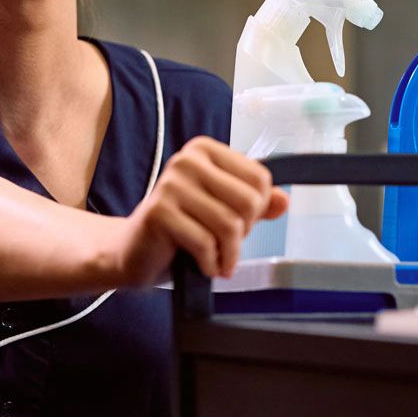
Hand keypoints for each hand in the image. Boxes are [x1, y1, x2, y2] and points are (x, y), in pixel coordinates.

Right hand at [112, 137, 288, 283]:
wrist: (134, 252)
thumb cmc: (182, 229)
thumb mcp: (223, 212)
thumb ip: (255, 204)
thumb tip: (283, 201)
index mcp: (205, 150)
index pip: (259, 179)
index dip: (256, 210)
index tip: (238, 224)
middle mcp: (187, 160)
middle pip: (248, 201)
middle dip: (244, 232)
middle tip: (227, 245)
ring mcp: (171, 184)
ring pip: (229, 224)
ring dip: (229, 253)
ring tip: (217, 260)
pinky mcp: (159, 212)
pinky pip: (205, 243)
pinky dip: (211, 262)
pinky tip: (204, 265)